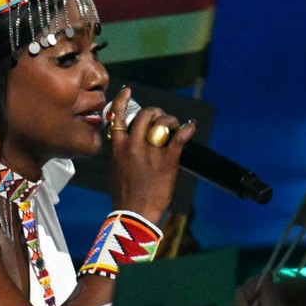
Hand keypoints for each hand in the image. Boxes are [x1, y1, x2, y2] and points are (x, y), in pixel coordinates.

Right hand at [105, 87, 197, 219]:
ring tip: (175, 126)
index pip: (118, 117)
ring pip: (162, 123)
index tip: (128, 91)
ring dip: (170, 121)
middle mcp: (133, 146)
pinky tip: (190, 127)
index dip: (123, 100)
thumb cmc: (125, 196)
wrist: (134, 214)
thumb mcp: (115, 170)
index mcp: (118, 148)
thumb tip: (127, 144)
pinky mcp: (167, 161)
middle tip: (161, 118)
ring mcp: (150, 153)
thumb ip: (121, 153)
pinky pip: (179, 138)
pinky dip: (187, 130)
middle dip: (155, 113)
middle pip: (145, 115)